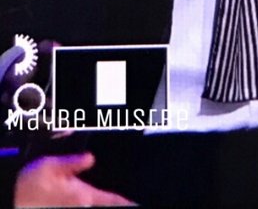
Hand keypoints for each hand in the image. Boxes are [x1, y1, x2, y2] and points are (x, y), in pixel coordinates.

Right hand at [14, 153, 136, 206]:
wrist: (12, 195)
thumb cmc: (31, 182)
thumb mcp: (53, 165)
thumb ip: (76, 161)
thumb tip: (91, 158)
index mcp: (82, 196)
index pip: (112, 201)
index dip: (127, 203)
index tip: (140, 205)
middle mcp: (79, 206)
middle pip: (104, 204)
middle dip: (117, 201)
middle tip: (132, 199)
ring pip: (93, 204)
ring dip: (104, 200)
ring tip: (117, 197)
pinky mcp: (63, 208)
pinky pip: (83, 204)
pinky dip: (92, 200)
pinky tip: (92, 195)